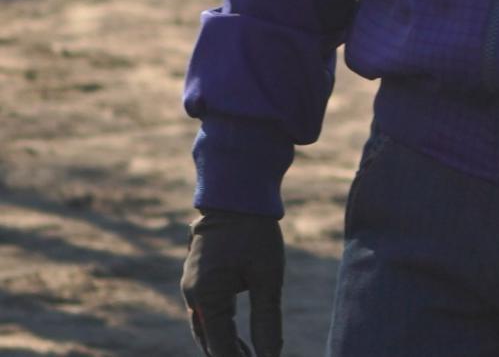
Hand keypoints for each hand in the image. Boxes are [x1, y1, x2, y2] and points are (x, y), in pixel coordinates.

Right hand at [181, 210, 284, 355]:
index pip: (221, 347)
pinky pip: (207, 313)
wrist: (237, 193)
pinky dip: (222, 327)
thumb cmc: (255, 232)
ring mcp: (192, 286)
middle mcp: (193, 295)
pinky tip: (240, 336)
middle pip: (210, 341)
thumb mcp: (267, 276)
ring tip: (251, 356)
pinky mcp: (199, 278)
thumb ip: (266, 318)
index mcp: (206, 297)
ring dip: (227, 345)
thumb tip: (270, 355)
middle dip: (232, 355)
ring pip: (207, 329)